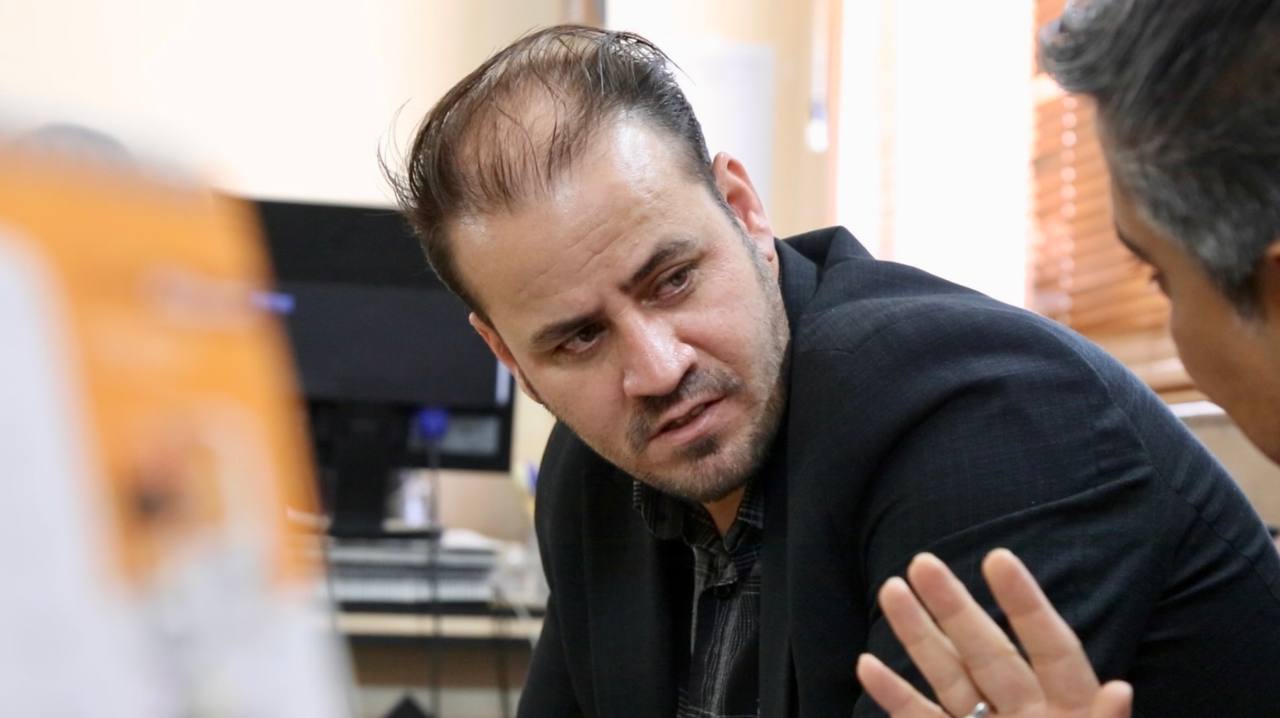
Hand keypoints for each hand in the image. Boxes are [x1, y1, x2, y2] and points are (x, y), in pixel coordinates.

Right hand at [855, 549, 1132, 717]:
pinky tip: (868, 666)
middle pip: (990, 653)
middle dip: (954, 608)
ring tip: (891, 590)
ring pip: (950, 678)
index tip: (997, 560)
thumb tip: (1119, 690)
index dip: (1026, 604)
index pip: (1052, 648)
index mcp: (1074, 715)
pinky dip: (896, 698)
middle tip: (921, 563)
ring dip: (918, 638)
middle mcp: (1029, 717)